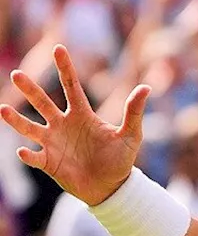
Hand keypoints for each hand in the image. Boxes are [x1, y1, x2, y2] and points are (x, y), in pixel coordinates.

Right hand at [1, 45, 150, 205]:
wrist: (111, 187)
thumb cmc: (121, 159)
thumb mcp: (131, 135)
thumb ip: (134, 112)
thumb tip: (146, 87)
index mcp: (82, 115)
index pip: (71, 87)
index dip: (65, 68)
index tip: (58, 48)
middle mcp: (62, 125)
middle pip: (43, 103)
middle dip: (30, 89)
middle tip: (17, 74)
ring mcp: (53, 143)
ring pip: (30, 128)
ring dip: (16, 120)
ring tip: (3, 109)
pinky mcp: (48, 162)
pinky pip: (34, 157)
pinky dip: (28, 155)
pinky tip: (23, 151)